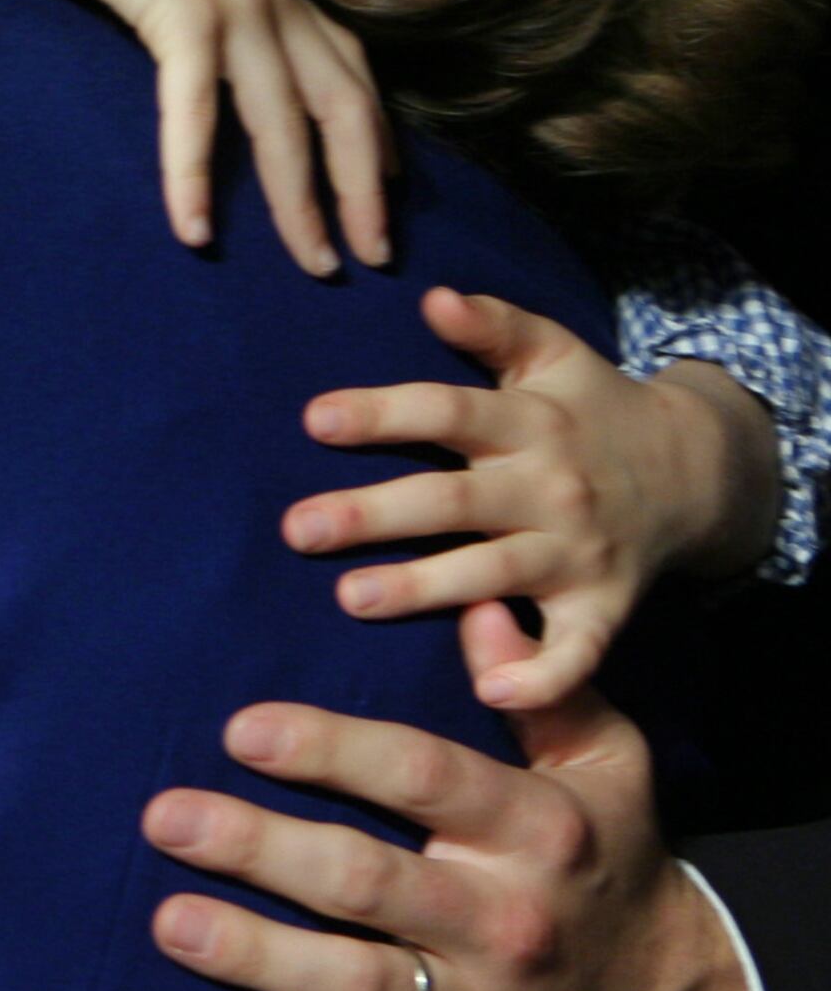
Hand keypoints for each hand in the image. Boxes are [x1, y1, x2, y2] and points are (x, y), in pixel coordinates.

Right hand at [0, 0, 384, 276]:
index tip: (385, 195)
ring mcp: (232, 7)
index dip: (376, 137)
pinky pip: (195, 112)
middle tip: (371, 258)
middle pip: (342, 109)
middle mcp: (272, 0)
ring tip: (313, 263)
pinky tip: (193, 229)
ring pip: (284, 123)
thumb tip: (207, 59)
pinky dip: (196, 174)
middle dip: (362, 190)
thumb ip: (206, 10)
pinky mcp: (181, 15)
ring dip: (301, 201)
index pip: (352, 74)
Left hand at [140, 605, 753, 990]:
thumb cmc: (603, 856)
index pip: (423, 778)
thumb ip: (539, 688)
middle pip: (366, 882)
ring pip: (357, 984)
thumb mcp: (604, 764)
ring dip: (257, 957)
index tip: (241, 729)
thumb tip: (475, 610)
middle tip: (164, 816)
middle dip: (259, 847)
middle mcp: (505, 921)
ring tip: (169, 921)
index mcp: (535, 830)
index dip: (331, 750)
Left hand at [287, 289, 783, 706]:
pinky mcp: (603, 606)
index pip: (446, 411)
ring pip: (492, 572)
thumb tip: (432, 297)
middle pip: (452, 501)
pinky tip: (489, 693)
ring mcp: (575, 552)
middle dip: (374, 514)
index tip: (313, 420)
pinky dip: (542, 675)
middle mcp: (549, 489)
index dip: (383, 413)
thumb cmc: (591, 410)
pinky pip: (576, 650)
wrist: (694, 474)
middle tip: (296, 529)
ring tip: (350, 598)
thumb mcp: (553, 354)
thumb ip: (495, 325)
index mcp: (528, 424)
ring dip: (424, 589)